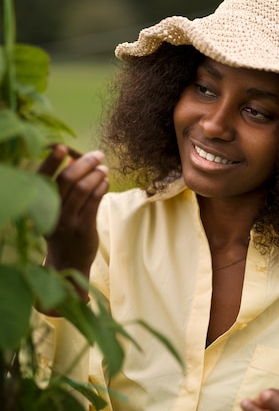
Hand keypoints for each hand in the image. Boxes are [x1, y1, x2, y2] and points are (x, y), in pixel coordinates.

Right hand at [39, 144, 108, 279]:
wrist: (67, 263)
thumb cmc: (62, 229)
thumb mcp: (54, 209)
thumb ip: (62, 188)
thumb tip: (74, 160)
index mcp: (39, 203)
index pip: (42, 177)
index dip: (51, 161)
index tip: (63, 147)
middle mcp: (50, 211)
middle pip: (66, 179)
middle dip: (84, 163)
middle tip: (98, 155)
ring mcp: (66, 221)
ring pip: (82, 189)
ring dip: (96, 174)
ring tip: (104, 169)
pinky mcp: (83, 228)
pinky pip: (94, 202)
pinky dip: (101, 187)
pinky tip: (106, 182)